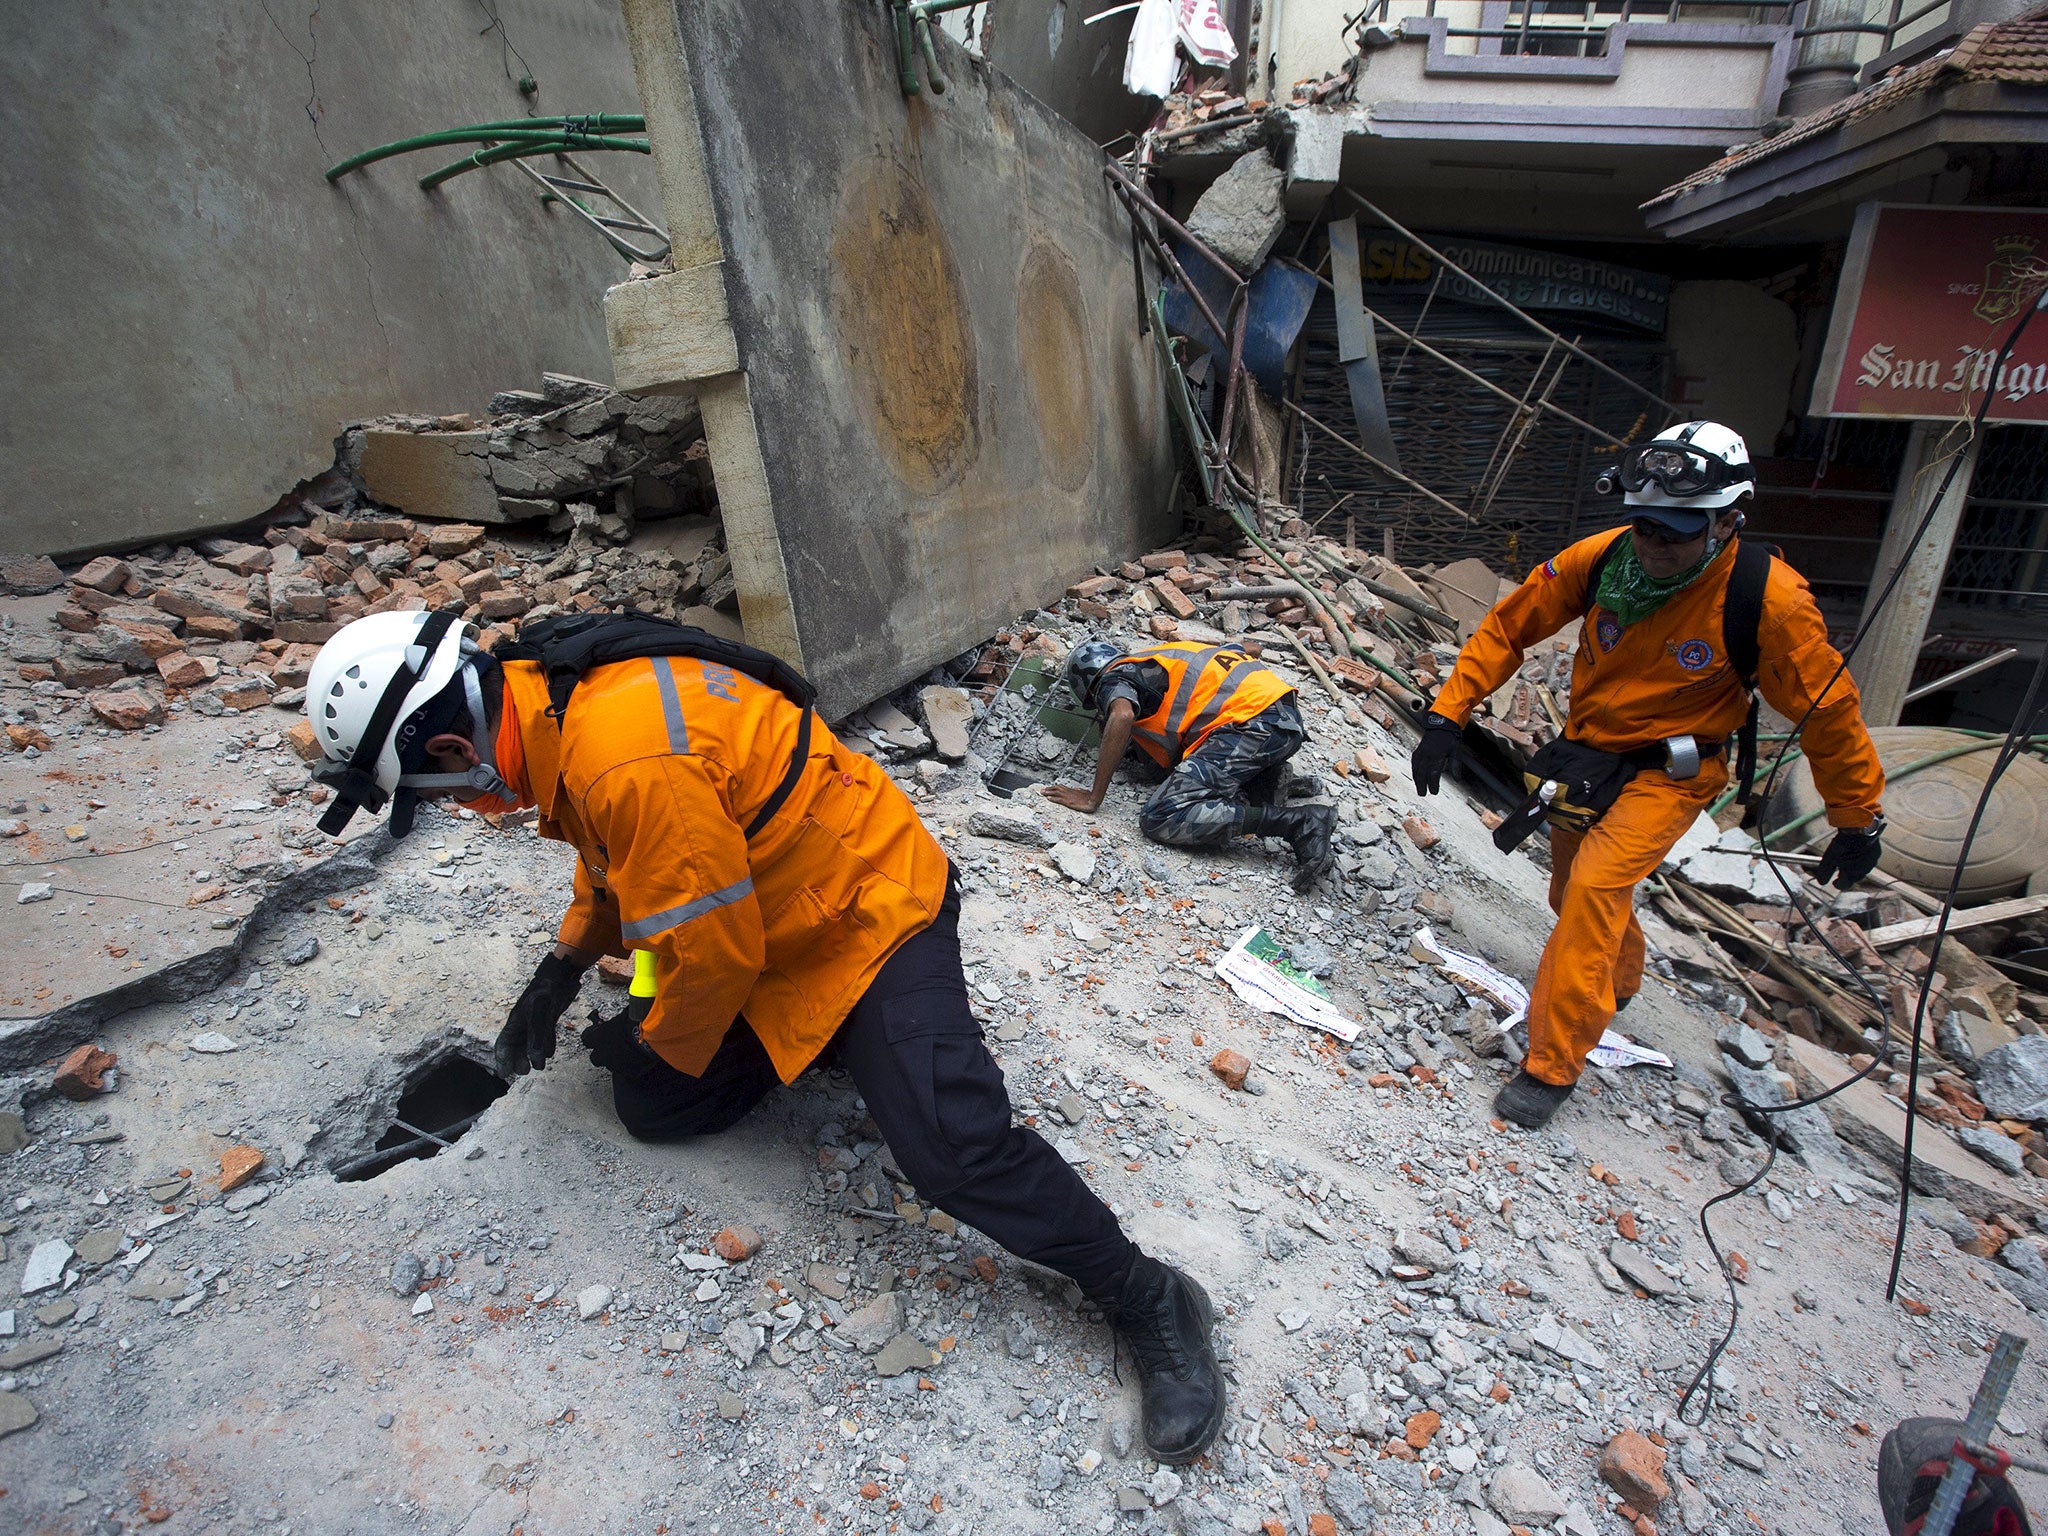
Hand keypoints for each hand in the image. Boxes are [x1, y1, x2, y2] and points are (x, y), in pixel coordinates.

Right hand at [494, 951, 588, 1076]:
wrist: (561, 975)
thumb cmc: (545, 992)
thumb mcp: (538, 1016)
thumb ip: (536, 1039)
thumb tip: (536, 1062)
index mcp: (515, 1021)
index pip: (504, 1044)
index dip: (502, 1059)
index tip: (503, 1073)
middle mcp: (523, 1021)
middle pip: (516, 1046)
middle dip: (518, 1060)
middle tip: (523, 1072)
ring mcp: (536, 1019)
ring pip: (531, 1041)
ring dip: (533, 1054)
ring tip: (538, 1066)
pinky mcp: (549, 1016)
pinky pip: (544, 1034)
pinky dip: (546, 1044)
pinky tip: (549, 1052)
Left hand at [581, 1007, 650, 1074]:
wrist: (651, 1036)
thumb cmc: (636, 1022)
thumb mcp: (621, 1017)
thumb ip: (613, 1024)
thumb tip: (615, 1023)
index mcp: (599, 1038)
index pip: (586, 1040)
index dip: (592, 1038)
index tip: (596, 1036)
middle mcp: (603, 1054)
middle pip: (595, 1058)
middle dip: (601, 1053)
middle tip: (609, 1048)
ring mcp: (615, 1065)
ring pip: (610, 1065)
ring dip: (615, 1060)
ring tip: (627, 1052)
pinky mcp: (628, 1072)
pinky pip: (626, 1070)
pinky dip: (629, 1066)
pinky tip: (637, 1058)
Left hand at [1042, 784, 1097, 812]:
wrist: (1094, 799)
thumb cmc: (1090, 797)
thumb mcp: (1084, 792)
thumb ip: (1079, 790)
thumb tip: (1076, 789)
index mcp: (1072, 790)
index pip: (1061, 787)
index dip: (1054, 787)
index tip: (1049, 788)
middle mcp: (1069, 792)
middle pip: (1057, 788)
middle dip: (1049, 789)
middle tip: (1042, 790)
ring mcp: (1069, 797)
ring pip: (1056, 793)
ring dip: (1048, 792)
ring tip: (1042, 793)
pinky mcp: (1069, 802)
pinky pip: (1059, 799)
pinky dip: (1053, 798)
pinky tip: (1049, 798)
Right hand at [1409, 716, 1461, 795]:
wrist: (1441, 723)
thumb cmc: (1450, 737)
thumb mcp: (1456, 751)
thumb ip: (1455, 766)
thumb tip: (1457, 780)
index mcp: (1437, 755)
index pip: (1433, 773)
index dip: (1433, 784)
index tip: (1434, 792)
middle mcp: (1427, 754)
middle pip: (1422, 773)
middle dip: (1422, 784)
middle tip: (1423, 794)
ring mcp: (1421, 752)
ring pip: (1416, 768)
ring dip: (1417, 779)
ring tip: (1419, 788)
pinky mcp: (1418, 750)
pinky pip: (1414, 762)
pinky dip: (1414, 770)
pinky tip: (1415, 775)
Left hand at [1814, 819, 1883, 886]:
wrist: (1861, 827)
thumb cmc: (1844, 844)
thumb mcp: (1830, 858)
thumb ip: (1825, 871)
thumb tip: (1821, 883)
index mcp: (1853, 874)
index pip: (1845, 885)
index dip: (1838, 884)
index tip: (1834, 882)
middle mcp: (1864, 870)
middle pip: (1854, 877)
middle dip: (1847, 876)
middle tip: (1840, 871)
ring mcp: (1872, 861)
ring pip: (1863, 869)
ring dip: (1855, 868)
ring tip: (1848, 862)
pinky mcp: (1877, 852)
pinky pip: (1869, 859)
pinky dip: (1862, 859)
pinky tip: (1857, 852)